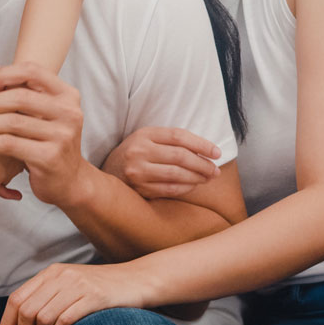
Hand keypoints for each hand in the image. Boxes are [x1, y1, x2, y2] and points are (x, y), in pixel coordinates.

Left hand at [0, 59, 87, 207]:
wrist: (69, 181)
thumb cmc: (47, 142)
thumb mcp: (34, 113)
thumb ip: (10, 87)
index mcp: (67, 94)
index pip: (32, 70)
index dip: (4, 74)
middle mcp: (69, 112)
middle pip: (19, 96)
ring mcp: (62, 135)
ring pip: (11, 121)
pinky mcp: (49, 157)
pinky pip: (8, 144)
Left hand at [0, 262, 145, 324]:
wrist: (133, 280)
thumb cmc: (99, 287)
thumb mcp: (68, 283)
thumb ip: (46, 295)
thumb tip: (20, 320)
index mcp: (51, 272)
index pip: (17, 297)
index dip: (7, 321)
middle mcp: (61, 276)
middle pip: (27, 309)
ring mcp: (77, 286)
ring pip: (43, 317)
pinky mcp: (93, 298)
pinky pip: (64, 321)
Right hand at [103, 127, 221, 198]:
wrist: (107, 173)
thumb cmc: (134, 154)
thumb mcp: (146, 139)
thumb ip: (170, 141)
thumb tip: (204, 150)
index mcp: (144, 134)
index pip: (178, 136)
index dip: (201, 144)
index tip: (216, 152)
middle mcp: (139, 151)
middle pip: (180, 156)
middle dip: (203, 164)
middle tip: (215, 170)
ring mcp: (138, 171)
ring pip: (177, 174)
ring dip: (197, 177)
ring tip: (208, 178)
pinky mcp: (139, 189)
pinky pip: (169, 190)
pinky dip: (186, 188)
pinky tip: (193, 186)